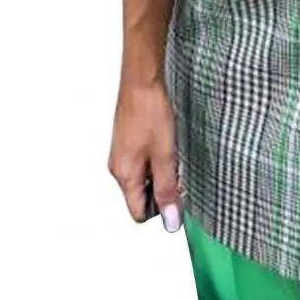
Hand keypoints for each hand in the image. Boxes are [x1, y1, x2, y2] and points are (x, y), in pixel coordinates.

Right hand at [108, 77, 182, 231]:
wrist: (142, 78)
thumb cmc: (150, 111)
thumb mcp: (165, 154)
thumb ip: (167, 188)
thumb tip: (170, 222)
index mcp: (124, 175)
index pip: (138, 213)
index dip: (161, 211)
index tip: (180, 198)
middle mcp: (118, 167)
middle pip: (141, 196)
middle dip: (163, 189)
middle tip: (181, 170)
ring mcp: (122, 152)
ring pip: (143, 176)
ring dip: (162, 171)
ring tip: (176, 152)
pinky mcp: (129, 139)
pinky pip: (143, 160)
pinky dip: (158, 157)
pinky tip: (169, 141)